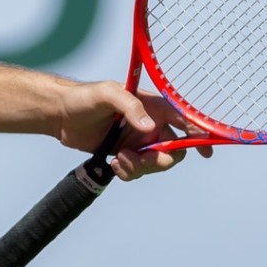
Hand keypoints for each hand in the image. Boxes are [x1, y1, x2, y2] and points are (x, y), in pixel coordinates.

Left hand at [55, 80, 212, 182]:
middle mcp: (149, 124)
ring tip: (120, 159)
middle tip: (139, 158)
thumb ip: (129, 106)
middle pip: (173, 149)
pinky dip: (130, 173)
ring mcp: (138, 141)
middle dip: (160, 159)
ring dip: (141, 167)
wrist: (60, 114)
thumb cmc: (83, 97)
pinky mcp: (126, 154)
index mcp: (152, 106)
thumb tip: (149, 127)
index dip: (199, 134)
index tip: (206, 151)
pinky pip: (138, 171)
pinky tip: (115, 164)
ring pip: (156, 163)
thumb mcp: (107, 93)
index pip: (184, 120)